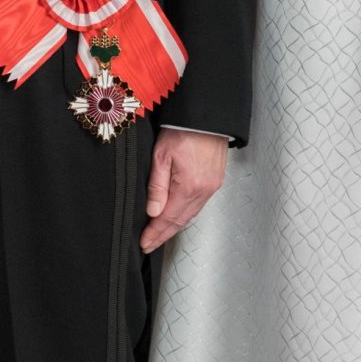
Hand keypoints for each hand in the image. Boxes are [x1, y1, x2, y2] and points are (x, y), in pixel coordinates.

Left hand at [140, 129, 227, 252]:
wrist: (207, 116)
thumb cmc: (183, 130)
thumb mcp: (162, 155)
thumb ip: (157, 186)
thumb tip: (153, 212)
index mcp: (189, 186)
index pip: (168, 219)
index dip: (155, 233)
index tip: (144, 243)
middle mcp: (203, 191)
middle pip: (180, 221)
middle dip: (163, 235)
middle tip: (149, 244)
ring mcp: (212, 186)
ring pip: (191, 214)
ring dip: (174, 226)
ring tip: (160, 235)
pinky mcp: (216, 180)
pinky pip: (199, 204)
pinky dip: (186, 214)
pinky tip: (178, 217)